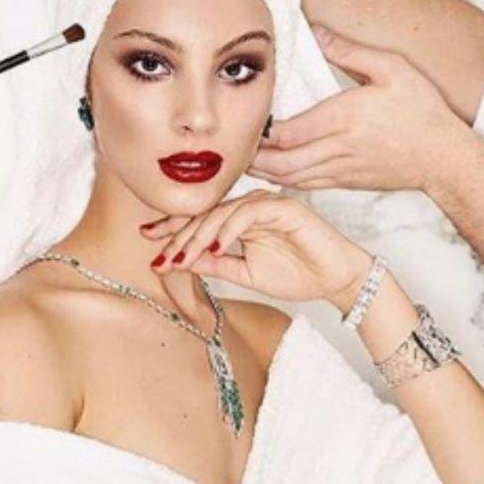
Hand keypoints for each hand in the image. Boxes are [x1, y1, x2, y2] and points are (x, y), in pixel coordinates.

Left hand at [140, 190, 373, 310]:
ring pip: (223, 212)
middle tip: (160, 254)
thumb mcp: (245, 274)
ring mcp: (266, 204)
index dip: (172, 231)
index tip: (148, 245)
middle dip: (179, 234)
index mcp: (239, 222)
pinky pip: (248, 213)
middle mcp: (249, 208)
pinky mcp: (283, 207)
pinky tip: (217, 247)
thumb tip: (177, 261)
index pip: (200, 221)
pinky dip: (230, 230)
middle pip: (205, 214)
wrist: (336, 279)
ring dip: (200, 235)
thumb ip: (214, 264)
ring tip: (184, 256)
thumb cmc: (297, 275)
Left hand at [248, 25, 483, 193]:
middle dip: (254, 157)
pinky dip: (283, 179)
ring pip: (289, 178)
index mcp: (344, 118)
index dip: (264, 131)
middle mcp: (338, 149)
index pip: (289, 133)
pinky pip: (305, 184)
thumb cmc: (422, 110)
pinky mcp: (345, 183)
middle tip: (236, 144)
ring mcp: (340, 170)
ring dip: (264, 171)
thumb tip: (319, 34)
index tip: (251, 117)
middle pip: (281, 162)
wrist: (444, 157)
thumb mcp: (393, 68)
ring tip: (246, 157)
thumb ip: (352, 52)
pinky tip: (272, 169)